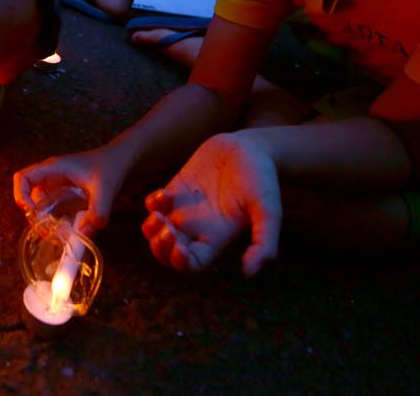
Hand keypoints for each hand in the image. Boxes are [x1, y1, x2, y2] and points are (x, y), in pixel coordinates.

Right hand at [13, 147, 123, 237]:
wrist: (119, 160)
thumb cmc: (109, 167)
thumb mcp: (105, 190)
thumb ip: (97, 212)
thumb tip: (83, 233)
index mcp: (54, 169)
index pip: (24, 178)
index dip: (21, 195)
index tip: (30, 212)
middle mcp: (51, 176)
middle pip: (30, 195)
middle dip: (34, 215)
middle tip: (47, 231)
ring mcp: (57, 185)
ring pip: (41, 204)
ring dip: (46, 219)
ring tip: (57, 234)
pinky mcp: (64, 193)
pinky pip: (53, 208)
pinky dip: (57, 220)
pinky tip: (69, 230)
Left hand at [141, 133, 281, 276]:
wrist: (250, 147)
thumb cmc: (262, 179)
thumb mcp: (269, 211)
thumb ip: (264, 242)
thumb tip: (250, 273)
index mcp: (217, 238)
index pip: (192, 265)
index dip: (181, 264)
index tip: (181, 249)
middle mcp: (198, 228)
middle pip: (167, 254)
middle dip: (160, 249)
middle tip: (168, 230)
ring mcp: (184, 209)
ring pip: (155, 232)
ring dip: (150, 231)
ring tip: (159, 216)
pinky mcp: (176, 190)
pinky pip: (153, 205)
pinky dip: (151, 204)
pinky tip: (164, 194)